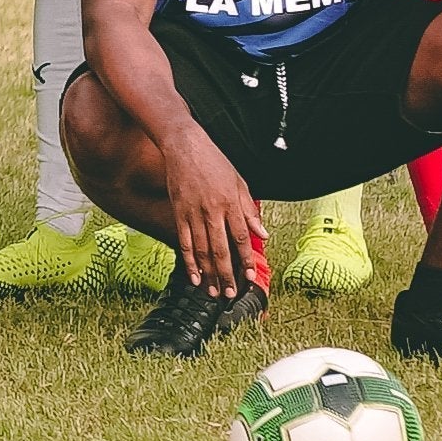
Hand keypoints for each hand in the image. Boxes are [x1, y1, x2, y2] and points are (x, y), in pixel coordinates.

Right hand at [166, 149, 271, 296]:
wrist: (185, 146)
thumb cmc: (215, 162)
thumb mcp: (240, 183)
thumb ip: (250, 211)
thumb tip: (262, 235)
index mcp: (231, 203)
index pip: (241, 238)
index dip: (245, 259)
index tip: (248, 276)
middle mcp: (212, 210)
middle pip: (220, 249)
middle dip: (226, 274)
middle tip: (229, 294)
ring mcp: (193, 212)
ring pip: (201, 249)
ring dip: (208, 273)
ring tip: (212, 291)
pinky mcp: (178, 212)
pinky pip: (184, 241)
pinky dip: (189, 261)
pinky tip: (193, 275)